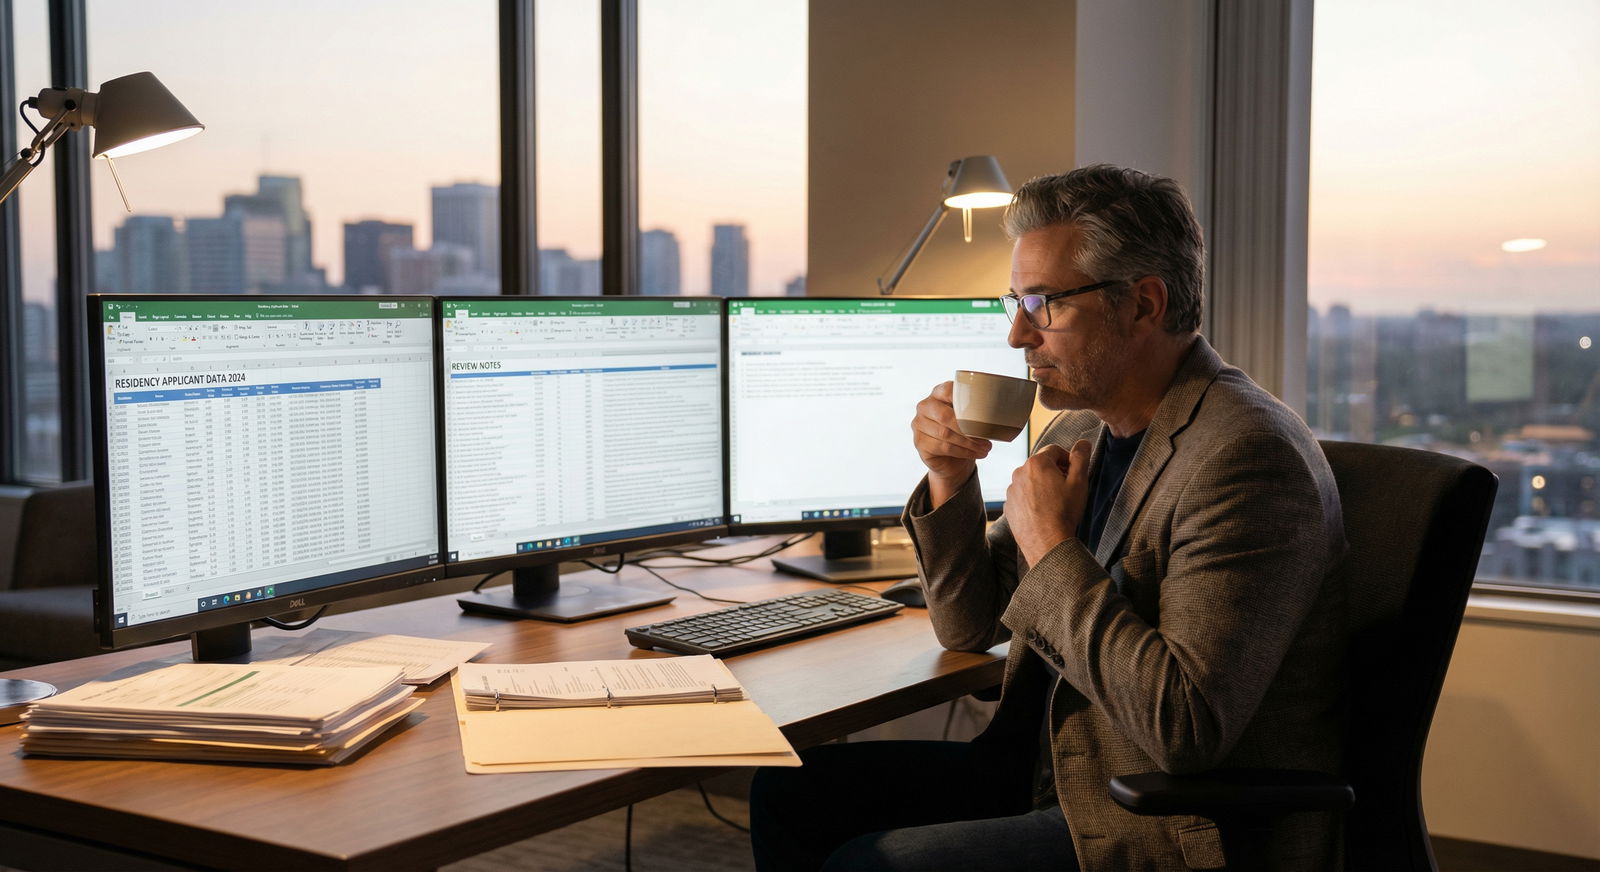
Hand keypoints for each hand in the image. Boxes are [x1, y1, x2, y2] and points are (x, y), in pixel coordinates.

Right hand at [911, 381, 992, 506]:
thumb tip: (1004, 409)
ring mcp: (919, 425)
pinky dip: (963, 452)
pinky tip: (976, 453)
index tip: (980, 410)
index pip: (946, 390)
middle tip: (987, 439)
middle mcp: (925, 407)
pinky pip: (943, 447)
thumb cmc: (964, 432)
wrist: (951, 459)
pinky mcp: (920, 443)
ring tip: (986, 448)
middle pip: (945, 416)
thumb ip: (978, 409)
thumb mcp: (971, 417)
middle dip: (968, 429)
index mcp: (937, 393)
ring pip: (945, 434)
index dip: (961, 398)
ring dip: (969, 443)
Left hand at [1006, 439, 1091, 565]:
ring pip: (1030, 481)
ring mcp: (1011, 490)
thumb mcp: (1079, 481)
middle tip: (1066, 489)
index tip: (1073, 473)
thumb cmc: (1064, 512)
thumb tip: (1083, 443)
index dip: (1067, 460)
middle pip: (1041, 465)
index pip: (1054, 450)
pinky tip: (1043, 512)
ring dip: (1042, 486)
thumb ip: (1081, 457)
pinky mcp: (1009, 506)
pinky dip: (1032, 499)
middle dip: (1054, 472)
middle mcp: (1019, 473)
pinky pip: (1022, 496)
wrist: (1047, 543)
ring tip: (1055, 503)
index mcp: (1036, 463)